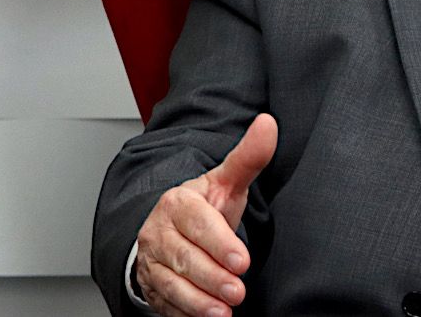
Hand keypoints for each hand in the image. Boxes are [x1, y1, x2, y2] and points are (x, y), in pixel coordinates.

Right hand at [135, 114, 276, 316]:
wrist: (170, 229)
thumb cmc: (203, 207)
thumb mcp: (226, 182)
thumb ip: (248, 157)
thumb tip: (268, 124)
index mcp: (178, 202)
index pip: (198, 223)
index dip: (220, 244)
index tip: (243, 261)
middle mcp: (159, 232)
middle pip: (184, 257)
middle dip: (211, 277)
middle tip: (237, 291)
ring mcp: (152, 261)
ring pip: (171, 283)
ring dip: (197, 301)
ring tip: (223, 312)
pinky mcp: (152, 286)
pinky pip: (165, 303)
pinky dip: (184, 314)